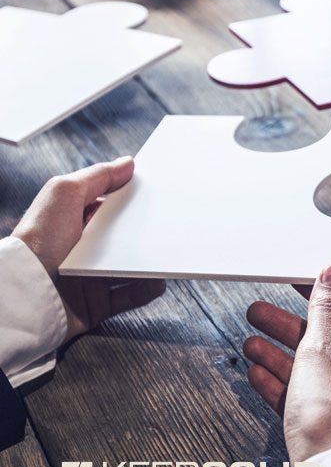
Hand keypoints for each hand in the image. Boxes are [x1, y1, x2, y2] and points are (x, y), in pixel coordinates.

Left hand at [11, 157, 165, 342]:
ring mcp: (92, 277)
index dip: (132, 201)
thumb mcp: (63, 192)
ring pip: (133, 266)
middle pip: (125, 237)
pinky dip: (148, 287)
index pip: (109, 207)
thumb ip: (97, 176)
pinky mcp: (99, 303)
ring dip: (152, 260)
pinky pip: (133, 295)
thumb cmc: (38, 240)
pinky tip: (156, 278)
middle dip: (147, 231)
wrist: (27, 291)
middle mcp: (83, 249)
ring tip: (165, 252)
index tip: (155, 196)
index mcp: (73, 222)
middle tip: (166, 224)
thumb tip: (128, 164)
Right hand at [242, 265, 330, 462]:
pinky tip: (257, 373)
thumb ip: (326, 314)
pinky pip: (309, 401)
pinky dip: (284, 386)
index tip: (304, 282)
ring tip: (250, 339)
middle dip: (293, 328)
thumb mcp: (324, 358)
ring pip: (317, 374)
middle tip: (262, 311)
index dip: (330, 297)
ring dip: (281, 355)